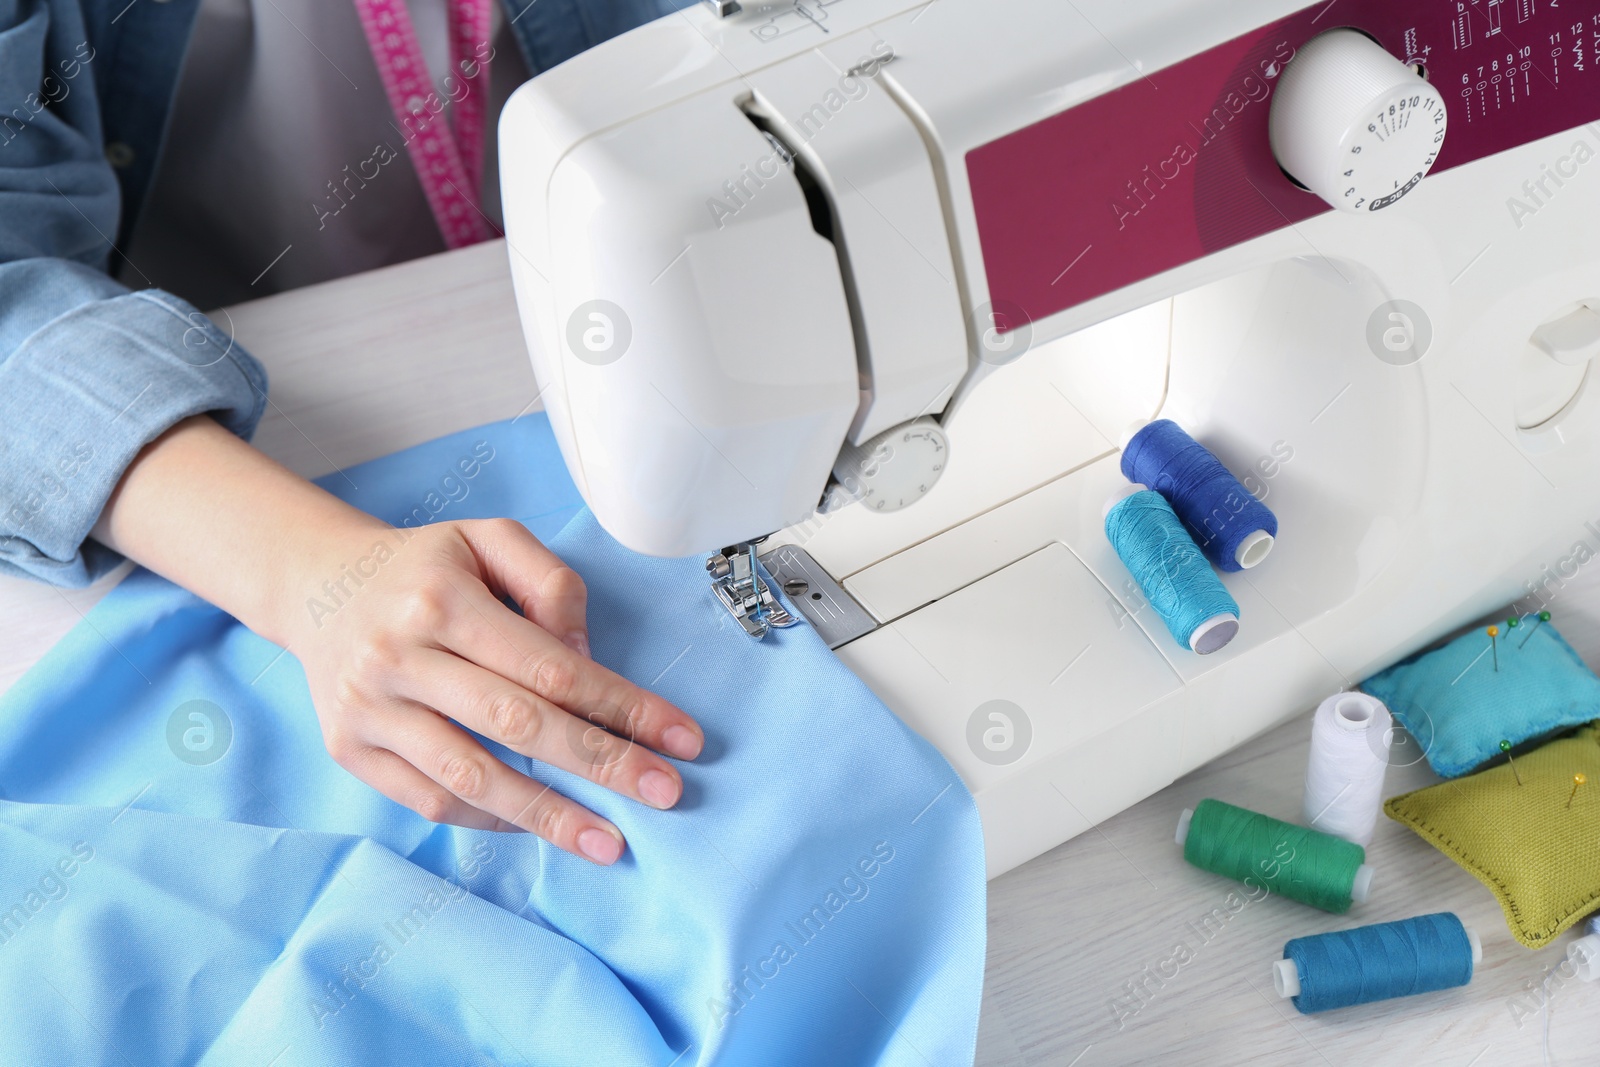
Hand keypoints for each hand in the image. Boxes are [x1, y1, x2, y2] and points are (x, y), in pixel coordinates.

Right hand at [93, 417, 701, 865]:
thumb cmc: (424, 566)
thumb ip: (551, 585)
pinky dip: (489, 819)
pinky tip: (538, 825)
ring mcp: (369, 708)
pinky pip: (430, 799)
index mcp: (443, 597)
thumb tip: (587, 662)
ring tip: (608, 842)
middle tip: (665, 793)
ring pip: (471, 776)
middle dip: (602, 764)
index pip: (551, 665)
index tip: (682, 738)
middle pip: (519, 724)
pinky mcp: (349, 749)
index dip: (623, 706)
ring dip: (548, 816)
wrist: (317, 586)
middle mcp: (400, 654)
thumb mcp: (488, 539)